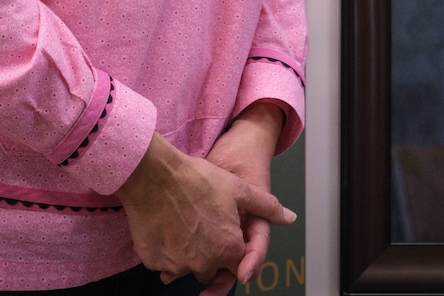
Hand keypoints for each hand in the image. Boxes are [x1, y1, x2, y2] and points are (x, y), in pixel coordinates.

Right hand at [113, 125, 293, 284]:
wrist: (154, 175)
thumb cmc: (197, 180)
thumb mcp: (240, 189)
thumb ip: (267, 207)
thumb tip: (289, 217)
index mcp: (228, 249)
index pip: (236, 263)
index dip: (231, 246)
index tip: (221, 230)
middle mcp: (204, 263)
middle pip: (210, 268)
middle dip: (210, 252)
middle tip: (202, 224)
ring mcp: (177, 265)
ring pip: (187, 266)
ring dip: (188, 252)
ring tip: (183, 222)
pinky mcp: (155, 262)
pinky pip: (164, 263)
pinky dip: (166, 251)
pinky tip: (166, 227)